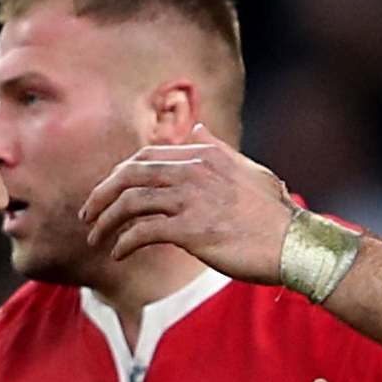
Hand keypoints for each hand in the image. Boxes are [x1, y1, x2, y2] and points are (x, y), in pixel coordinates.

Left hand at [81, 125, 297, 279]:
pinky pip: (142, 231)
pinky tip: (118, 254)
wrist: (294, 245)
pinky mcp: (190, 230)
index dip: (120, 175)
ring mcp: (190, 199)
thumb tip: (200, 128)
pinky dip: (123, 242)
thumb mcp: (250, 170)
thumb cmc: (274, 215)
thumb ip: (220, 149)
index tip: (109, 194)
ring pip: (129, 203)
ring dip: (105, 222)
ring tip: (96, 239)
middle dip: (101, 194)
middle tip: (87, 215)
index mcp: (204, 154)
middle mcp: (193, 171)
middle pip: (129, 175)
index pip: (146, 157)